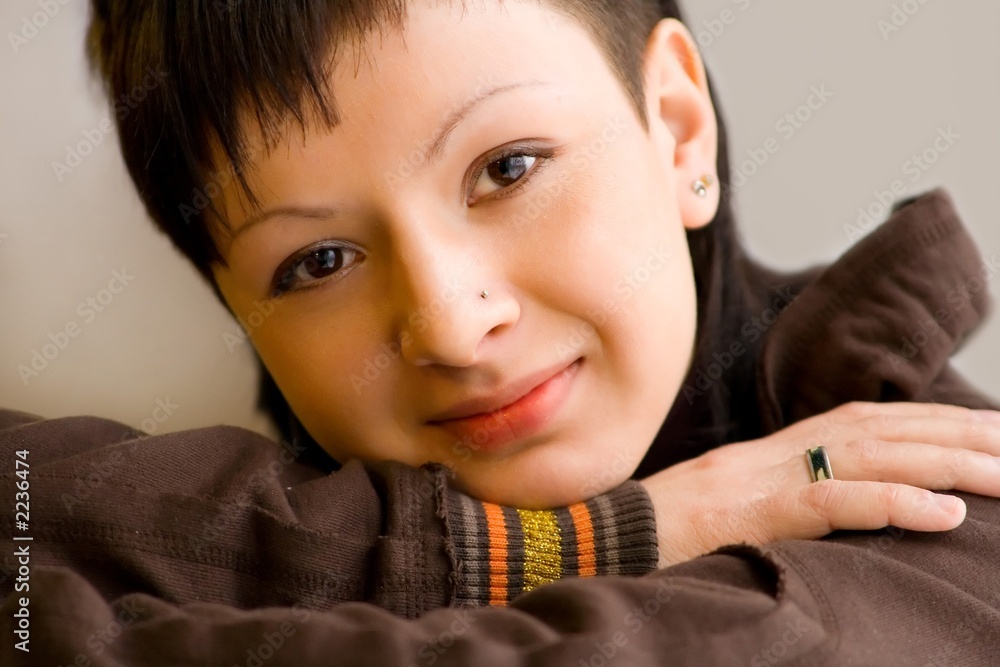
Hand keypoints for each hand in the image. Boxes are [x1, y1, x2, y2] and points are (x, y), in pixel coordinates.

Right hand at [639, 401, 999, 566]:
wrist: (598, 540)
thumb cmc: (664, 534)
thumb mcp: (735, 510)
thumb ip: (787, 497)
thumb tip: (845, 504)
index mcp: (774, 451)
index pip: (868, 423)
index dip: (933, 425)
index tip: (992, 435)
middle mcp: (773, 452)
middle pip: (881, 430)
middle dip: (959, 437)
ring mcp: (758, 478)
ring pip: (867, 457)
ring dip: (944, 464)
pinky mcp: (745, 512)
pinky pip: (824, 501)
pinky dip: (887, 504)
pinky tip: (941, 516)